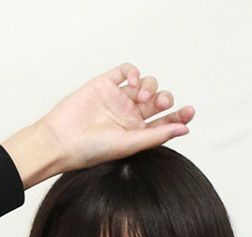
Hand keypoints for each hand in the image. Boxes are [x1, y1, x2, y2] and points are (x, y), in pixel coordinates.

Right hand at [37, 62, 195, 172]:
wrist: (62, 140)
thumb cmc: (91, 150)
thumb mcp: (130, 144)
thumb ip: (157, 135)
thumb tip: (184, 128)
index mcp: (137, 133)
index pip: (165, 121)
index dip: (179, 115)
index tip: (189, 111)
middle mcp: (129, 116)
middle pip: (159, 100)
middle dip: (165, 99)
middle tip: (160, 104)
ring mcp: (118, 99)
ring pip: (146, 83)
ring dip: (149, 87)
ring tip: (139, 97)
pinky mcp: (105, 84)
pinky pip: (126, 71)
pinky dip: (133, 72)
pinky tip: (131, 82)